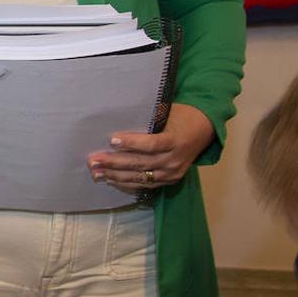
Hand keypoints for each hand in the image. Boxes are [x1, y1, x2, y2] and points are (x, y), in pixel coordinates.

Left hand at [88, 103, 214, 192]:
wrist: (204, 129)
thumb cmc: (181, 116)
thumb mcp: (168, 111)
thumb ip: (149, 117)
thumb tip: (119, 113)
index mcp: (175, 140)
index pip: (152, 144)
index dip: (132, 143)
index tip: (112, 140)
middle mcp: (174, 160)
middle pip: (141, 163)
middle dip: (114, 163)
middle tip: (93, 160)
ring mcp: (172, 173)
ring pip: (141, 177)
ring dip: (116, 175)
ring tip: (96, 172)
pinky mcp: (170, 180)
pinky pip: (146, 185)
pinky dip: (127, 183)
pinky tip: (111, 180)